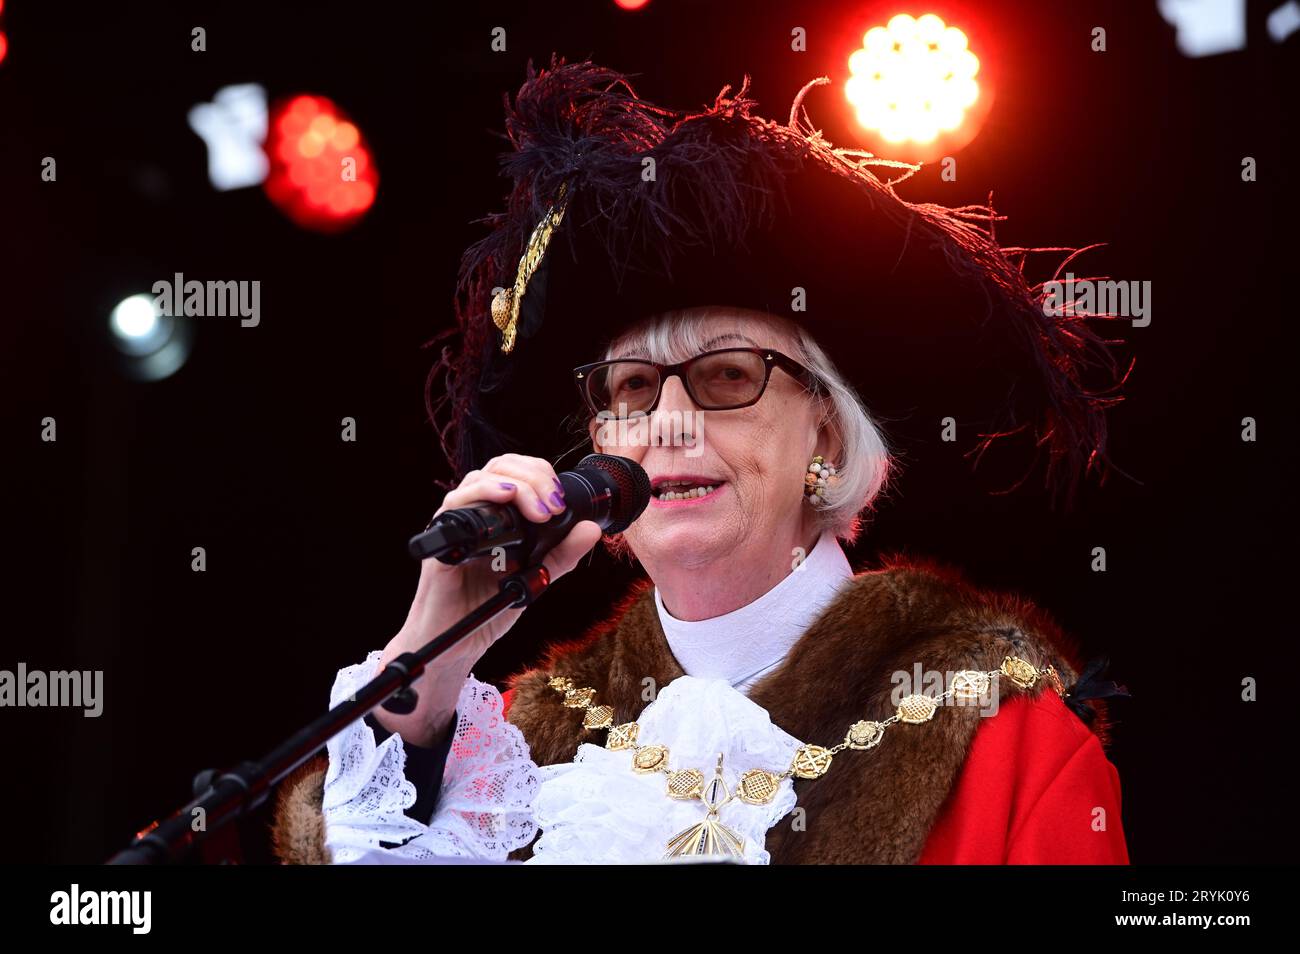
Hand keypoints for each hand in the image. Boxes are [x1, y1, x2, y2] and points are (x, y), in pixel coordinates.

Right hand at [375, 455, 602, 745]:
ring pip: (480, 477)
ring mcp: (456, 524)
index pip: (517, 472)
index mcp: (496, 517)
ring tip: (540, 508)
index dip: (541, 474)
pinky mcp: (442, 540)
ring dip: (516, 483)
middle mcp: (475, 513)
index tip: (561, 500)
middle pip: (500, 466)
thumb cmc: (488, 610)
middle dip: (534, 476)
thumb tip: (592, 529)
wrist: (455, 645)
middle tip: (555, 504)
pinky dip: (483, 492)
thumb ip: (562, 555)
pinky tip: (505, 496)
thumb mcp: (536, 579)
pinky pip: (456, 503)